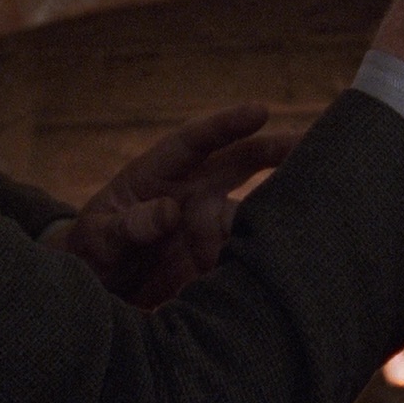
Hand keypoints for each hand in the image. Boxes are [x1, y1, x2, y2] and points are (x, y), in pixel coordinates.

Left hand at [57, 103, 297, 307]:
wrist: (97, 292)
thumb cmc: (92, 252)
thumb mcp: (99, 238)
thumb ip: (130, 225)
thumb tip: (170, 211)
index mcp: (158, 173)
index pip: (196, 141)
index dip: (227, 124)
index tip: (260, 110)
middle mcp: (190, 190)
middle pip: (238, 161)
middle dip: (274, 150)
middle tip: (311, 143)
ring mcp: (207, 221)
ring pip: (250, 206)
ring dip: (275, 206)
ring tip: (309, 207)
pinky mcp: (216, 254)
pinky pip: (245, 247)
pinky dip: (266, 248)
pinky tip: (292, 251)